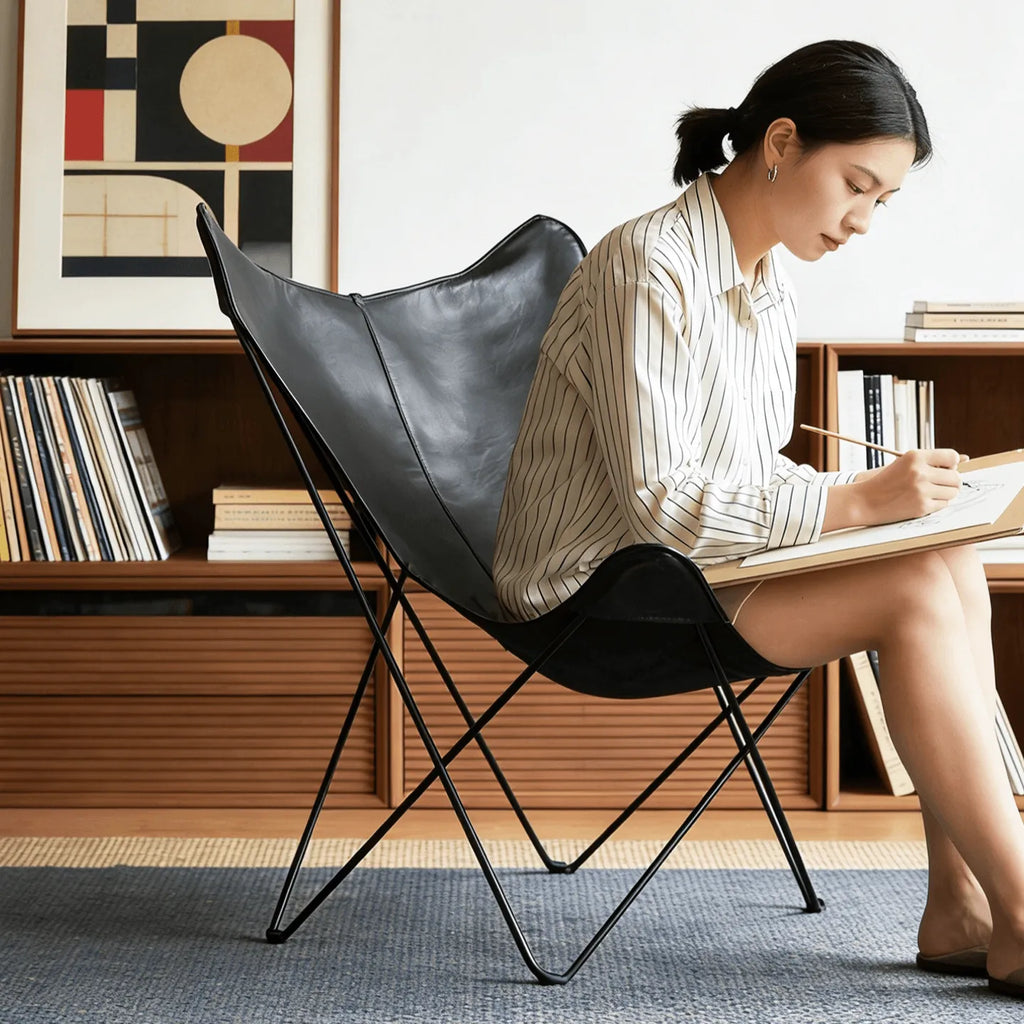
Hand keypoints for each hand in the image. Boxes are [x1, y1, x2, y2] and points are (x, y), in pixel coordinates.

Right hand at [824, 449, 963, 531]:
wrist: (864, 501)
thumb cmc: (885, 482)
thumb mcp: (903, 463)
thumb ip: (929, 461)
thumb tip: (962, 460)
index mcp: (915, 456)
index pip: (951, 456)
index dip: (951, 465)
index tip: (945, 470)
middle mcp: (920, 472)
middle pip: (955, 477)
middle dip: (951, 482)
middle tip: (939, 485)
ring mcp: (921, 490)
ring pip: (952, 492)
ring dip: (945, 494)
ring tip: (930, 494)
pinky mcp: (922, 506)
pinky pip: (944, 505)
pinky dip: (937, 504)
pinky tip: (923, 502)